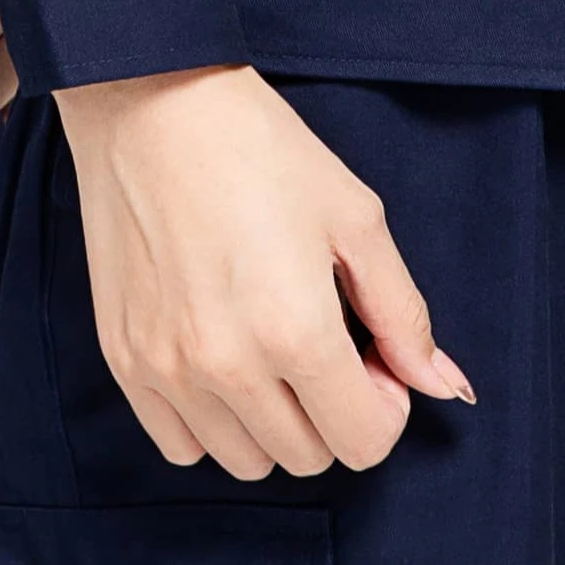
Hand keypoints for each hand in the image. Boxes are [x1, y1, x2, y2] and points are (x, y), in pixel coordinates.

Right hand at [51, 67, 472, 479]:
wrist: (150, 104)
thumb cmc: (257, 148)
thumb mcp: (356, 219)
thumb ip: (403, 314)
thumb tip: (441, 384)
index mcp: (296, 331)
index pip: (363, 443)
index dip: (385, 408)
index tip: (373, 358)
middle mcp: (227, 366)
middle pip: (308, 458)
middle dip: (334, 413)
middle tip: (328, 346)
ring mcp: (166, 367)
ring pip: (246, 460)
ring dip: (275, 423)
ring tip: (272, 353)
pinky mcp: (123, 358)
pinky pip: (179, 444)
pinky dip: (212, 423)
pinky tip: (223, 364)